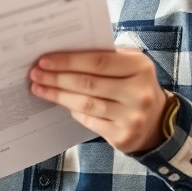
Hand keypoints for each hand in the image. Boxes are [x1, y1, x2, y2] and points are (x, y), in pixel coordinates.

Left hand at [29, 48, 168, 153]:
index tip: (44, 60)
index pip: (98, 61)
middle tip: (35, 74)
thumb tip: (61, 54)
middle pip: (88, 83)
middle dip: (57, 78)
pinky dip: (73, 111)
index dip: (68, 61)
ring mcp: (132, 117)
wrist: (156, 120)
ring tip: (38, 88)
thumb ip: (103, 56)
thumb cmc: (133, 84)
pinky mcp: (123, 136)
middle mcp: (139, 92)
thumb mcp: (128, 64)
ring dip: (58, 95)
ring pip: (86, 104)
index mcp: (140, 67)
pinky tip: (61, 103)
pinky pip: (90, 121)